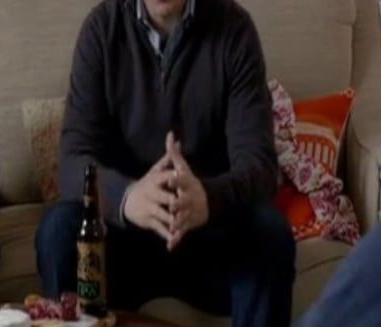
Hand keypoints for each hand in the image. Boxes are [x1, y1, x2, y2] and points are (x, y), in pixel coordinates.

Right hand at [123, 152, 177, 244]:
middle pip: (164, 197)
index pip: (165, 177)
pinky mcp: (149, 221)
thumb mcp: (156, 170)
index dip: (173, 178)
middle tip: (182, 205)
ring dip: (171, 220)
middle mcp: (152, 194)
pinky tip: (174, 240)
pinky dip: (166, 235)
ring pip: (162, 214)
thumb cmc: (148, 184)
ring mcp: (150, 208)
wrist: (128, 201)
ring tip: (179, 224)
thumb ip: (169, 157)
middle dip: (173, 202)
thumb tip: (176, 139)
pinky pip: (159, 227)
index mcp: (155, 180)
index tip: (181, 177)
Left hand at [166, 132, 208, 250]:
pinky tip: (170, 246)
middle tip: (171, 205)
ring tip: (171, 226)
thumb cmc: (192, 183)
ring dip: (178, 223)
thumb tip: (169, 135)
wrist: (211, 201)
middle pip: (184, 201)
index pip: (182, 181)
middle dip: (179, 204)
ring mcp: (191, 212)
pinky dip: (176, 239)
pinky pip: (182, 232)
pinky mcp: (189, 224)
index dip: (177, 180)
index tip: (171, 178)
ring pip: (183, 218)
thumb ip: (174, 154)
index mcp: (187, 185)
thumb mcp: (184, 169)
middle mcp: (190, 198)